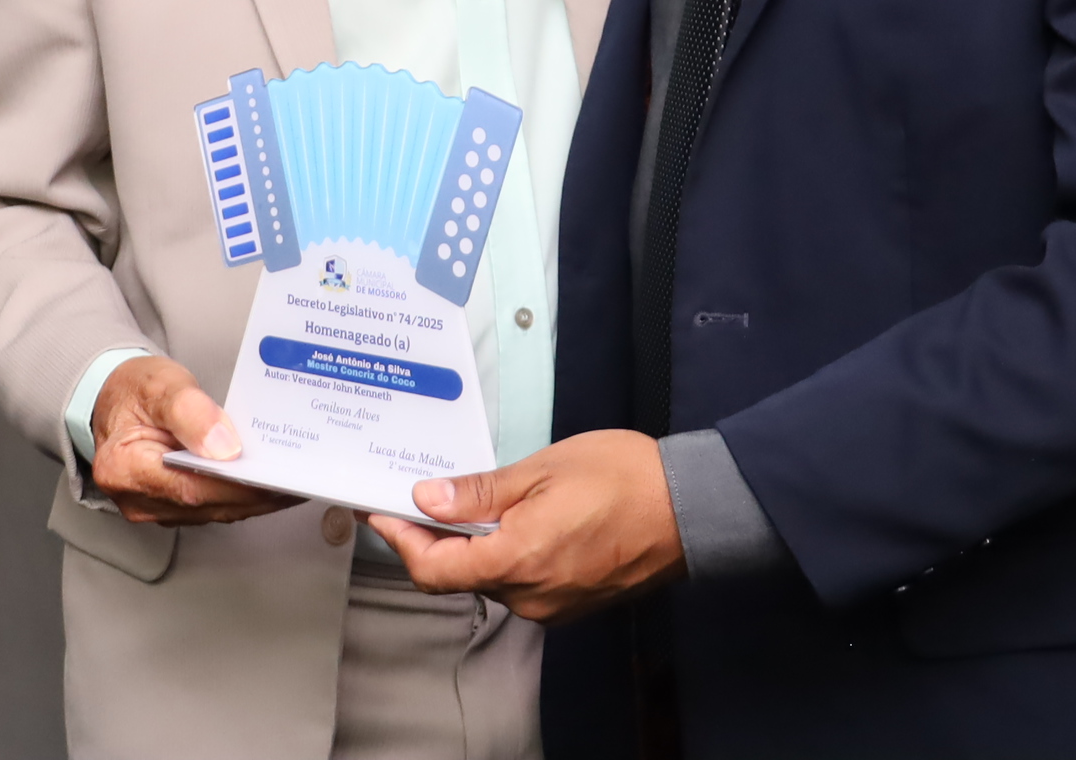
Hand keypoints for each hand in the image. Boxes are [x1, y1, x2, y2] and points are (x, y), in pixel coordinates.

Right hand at [86, 355, 299, 525]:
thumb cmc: (135, 389)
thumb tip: (225, 447)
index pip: (190, 487)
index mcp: (123, 468)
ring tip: (294, 479)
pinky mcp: (171, 506)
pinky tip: (270, 481)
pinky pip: (213, 504)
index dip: (237, 484)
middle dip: (256, 493)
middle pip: (207, 503)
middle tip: (300, 478)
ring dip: (255, 498)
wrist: (115, 398)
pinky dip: (242, 494)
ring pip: (214, 509)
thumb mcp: (160, 384)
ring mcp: (154, 506)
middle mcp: (136, 498)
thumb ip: (190, 412)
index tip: (275, 475)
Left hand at [365, 429, 685, 623]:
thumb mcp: (542, 469)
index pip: (433, 570)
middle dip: (436, 539)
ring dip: (474, 547)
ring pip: (491, 580)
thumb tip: (428, 499)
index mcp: (516, 559)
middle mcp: (530, 595)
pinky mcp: (573, 603)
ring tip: (474, 502)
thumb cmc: (623, 477)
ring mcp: (553, 605)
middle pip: (459, 576)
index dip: (400, 542)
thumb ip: (480, 492)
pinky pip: (523, 583)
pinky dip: (507, 555)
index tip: (383, 513)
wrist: (692, 507)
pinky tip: (515, 521)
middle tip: (424, 495)